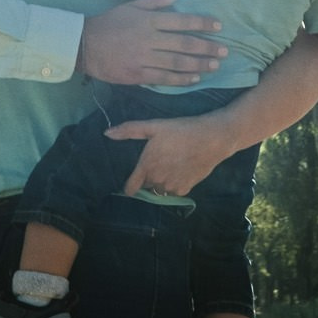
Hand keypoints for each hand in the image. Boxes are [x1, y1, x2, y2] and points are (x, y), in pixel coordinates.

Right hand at [75, 0, 225, 87]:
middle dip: (207, 47)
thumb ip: (155, 1)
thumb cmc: (109, 23)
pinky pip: (164, 77)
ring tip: (214, 66)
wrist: (84, 45)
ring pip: (177, 62)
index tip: (218, 26)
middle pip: (184, 43)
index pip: (182, 20)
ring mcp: (143, 58)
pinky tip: (194, 79)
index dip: (202, 23)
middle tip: (224, 51)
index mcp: (148, 20)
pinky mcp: (137, 74)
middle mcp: (149, 38)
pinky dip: (181, 79)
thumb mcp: (131, 6)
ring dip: (199, 64)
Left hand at [107, 113, 233, 196]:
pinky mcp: (185, 190)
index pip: (130, 188)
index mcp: (146, 167)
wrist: (211, 139)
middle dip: (148, 177)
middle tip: (159, 161)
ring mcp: (171, 188)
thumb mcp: (154, 126)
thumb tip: (106, 133)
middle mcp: (157, 181)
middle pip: (146, 186)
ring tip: (171, 163)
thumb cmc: (181, 130)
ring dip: (161, 181)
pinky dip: (174, 184)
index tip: (132, 179)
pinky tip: (181, 169)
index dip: (129, 185)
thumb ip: (129, 130)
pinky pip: (173, 191)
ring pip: (159, 189)